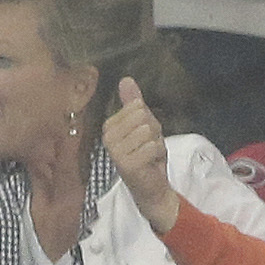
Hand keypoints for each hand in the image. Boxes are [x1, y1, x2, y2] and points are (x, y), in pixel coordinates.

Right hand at [103, 80, 180, 229]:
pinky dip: (157, 154)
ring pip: (148, 131)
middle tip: (147, 147)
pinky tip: (150, 164)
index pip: (138, 107)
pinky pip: (152, 146)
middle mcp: (107, 138)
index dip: (149, 120)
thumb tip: (126, 79)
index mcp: (109, 126)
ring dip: (156, 144)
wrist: (151, 186)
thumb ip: (133, 102)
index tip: (144, 137)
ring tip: (149, 155)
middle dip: (153, 132)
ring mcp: (115, 152)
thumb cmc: (146, 155)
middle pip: (143, 117)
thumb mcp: (143, 124)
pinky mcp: (126, 164)